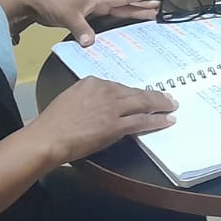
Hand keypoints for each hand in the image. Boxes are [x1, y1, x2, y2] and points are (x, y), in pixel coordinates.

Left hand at [0, 0, 159, 46]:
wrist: (32, 3)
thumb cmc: (52, 3)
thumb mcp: (69, 16)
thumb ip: (81, 29)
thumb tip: (92, 43)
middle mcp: (97, 4)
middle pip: (124, 6)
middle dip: (141, 6)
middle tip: (159, 8)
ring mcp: (91, 11)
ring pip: (116, 13)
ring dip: (131, 14)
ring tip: (146, 16)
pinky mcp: (83, 18)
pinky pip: (105, 21)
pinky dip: (115, 23)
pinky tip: (119, 29)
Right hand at [27, 77, 177, 163]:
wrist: (48, 138)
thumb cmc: (53, 123)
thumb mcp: (71, 99)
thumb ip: (88, 98)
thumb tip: (101, 106)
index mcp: (91, 82)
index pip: (119, 86)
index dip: (132, 93)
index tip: (141, 94)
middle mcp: (104, 91)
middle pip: (134, 92)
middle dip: (153, 95)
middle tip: (167, 97)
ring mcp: (112, 108)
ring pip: (142, 104)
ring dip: (160, 105)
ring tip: (171, 106)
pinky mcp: (115, 125)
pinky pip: (141, 121)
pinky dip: (156, 121)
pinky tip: (167, 120)